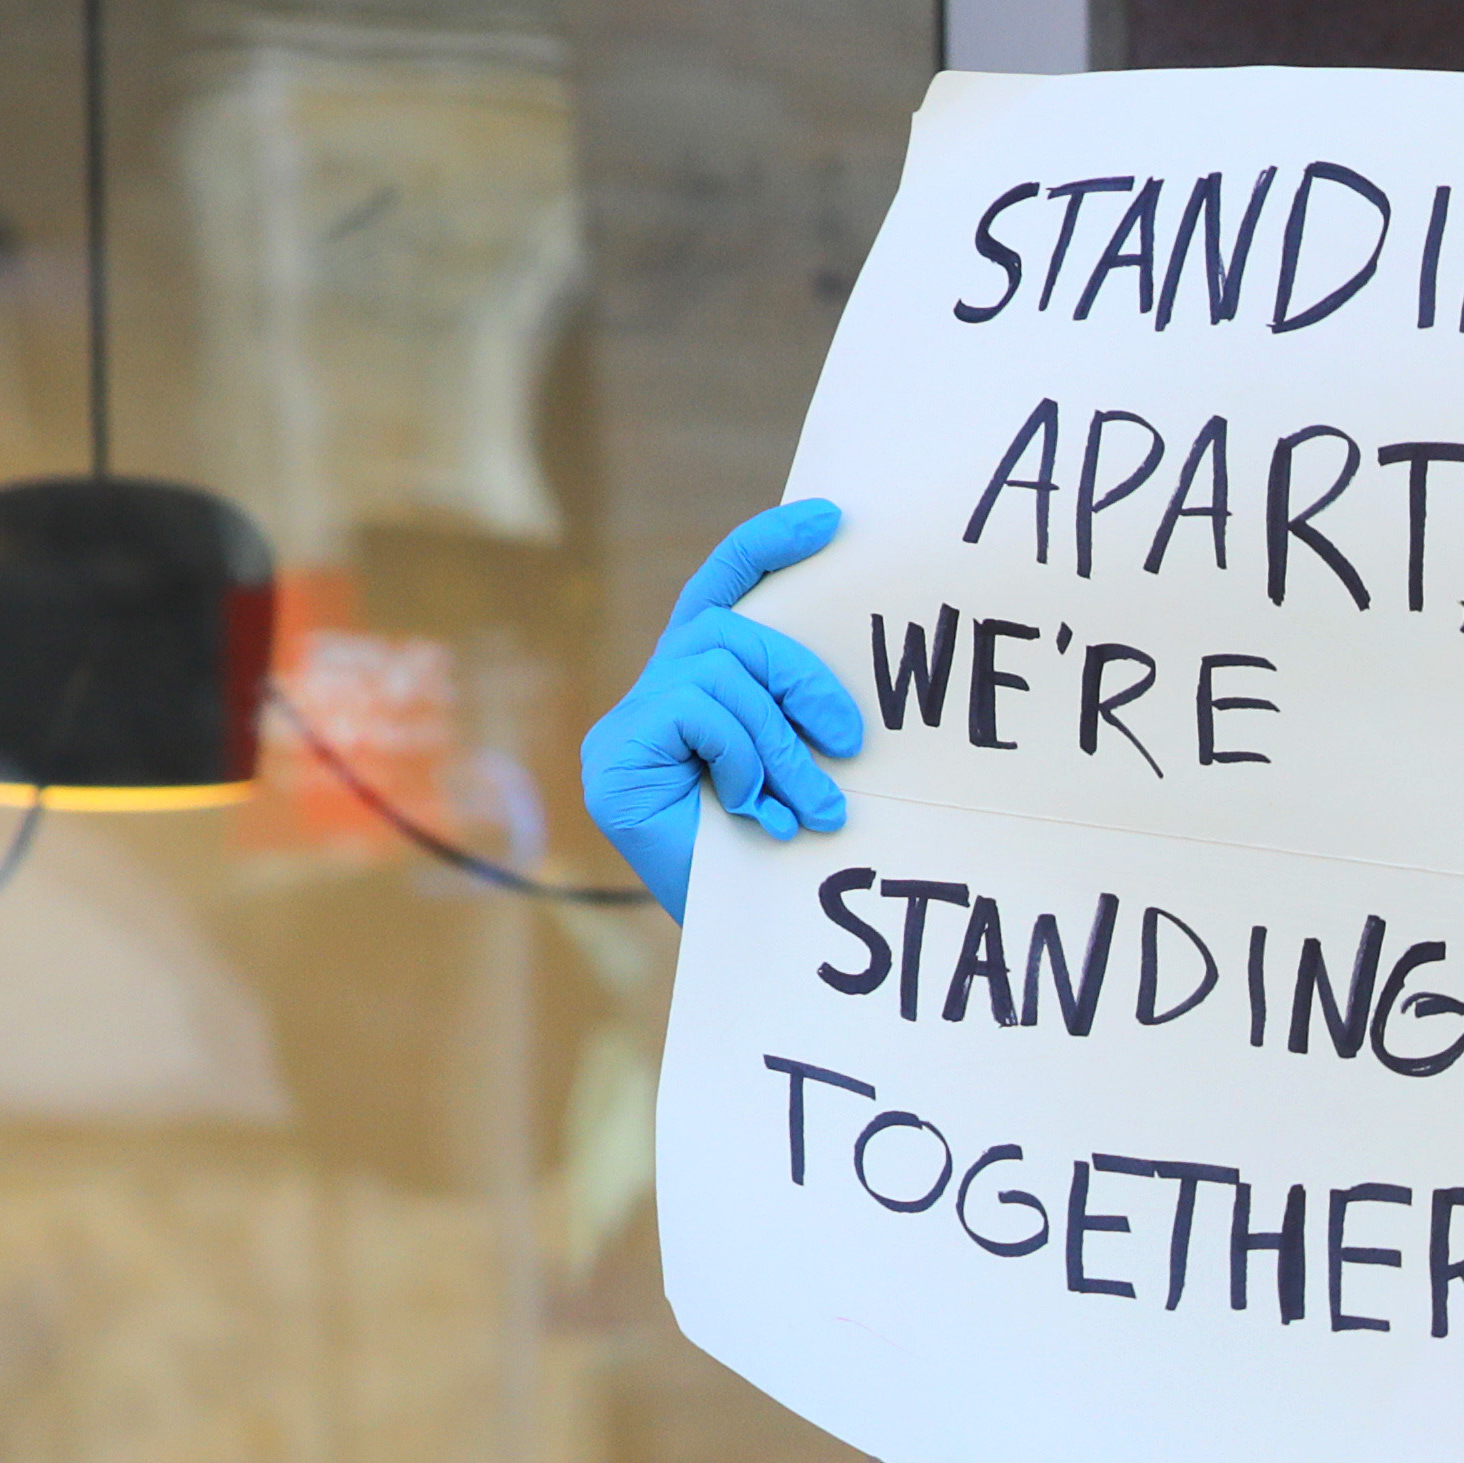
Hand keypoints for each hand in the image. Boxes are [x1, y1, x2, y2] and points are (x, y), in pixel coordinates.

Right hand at [579, 501, 865, 915]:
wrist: (746, 943)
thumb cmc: (782, 862)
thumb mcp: (802, 770)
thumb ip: (800, 716)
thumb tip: (844, 695)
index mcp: (704, 688)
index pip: (725, 591)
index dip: (767, 547)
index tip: (833, 519)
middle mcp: (657, 694)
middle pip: (730, 631)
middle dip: (798, 680)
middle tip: (849, 745)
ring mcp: (627, 725)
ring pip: (719, 673)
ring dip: (781, 741)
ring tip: (813, 804)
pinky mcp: (615, 756)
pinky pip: (696, 711)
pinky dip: (743, 756)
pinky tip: (758, 810)